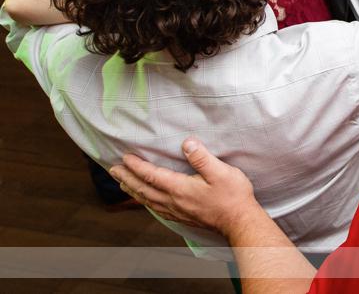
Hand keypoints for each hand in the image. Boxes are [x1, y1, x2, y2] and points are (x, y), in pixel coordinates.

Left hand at [109, 137, 260, 236]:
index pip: (152, 176)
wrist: (239, 222)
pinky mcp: (182, 216)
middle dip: (127, 178)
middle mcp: (174, 201)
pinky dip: (145, 202)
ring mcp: (177, 211)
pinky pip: (156, 209)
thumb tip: (186, 143)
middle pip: (144, 190)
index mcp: (180, 189)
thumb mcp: (221, 172)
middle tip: (113, 170)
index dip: (137, 166)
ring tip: (122, 183)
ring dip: (133, 191)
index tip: (125, 157)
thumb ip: (202, 158)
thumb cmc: (233, 196)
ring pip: (147, 200)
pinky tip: (145, 200)